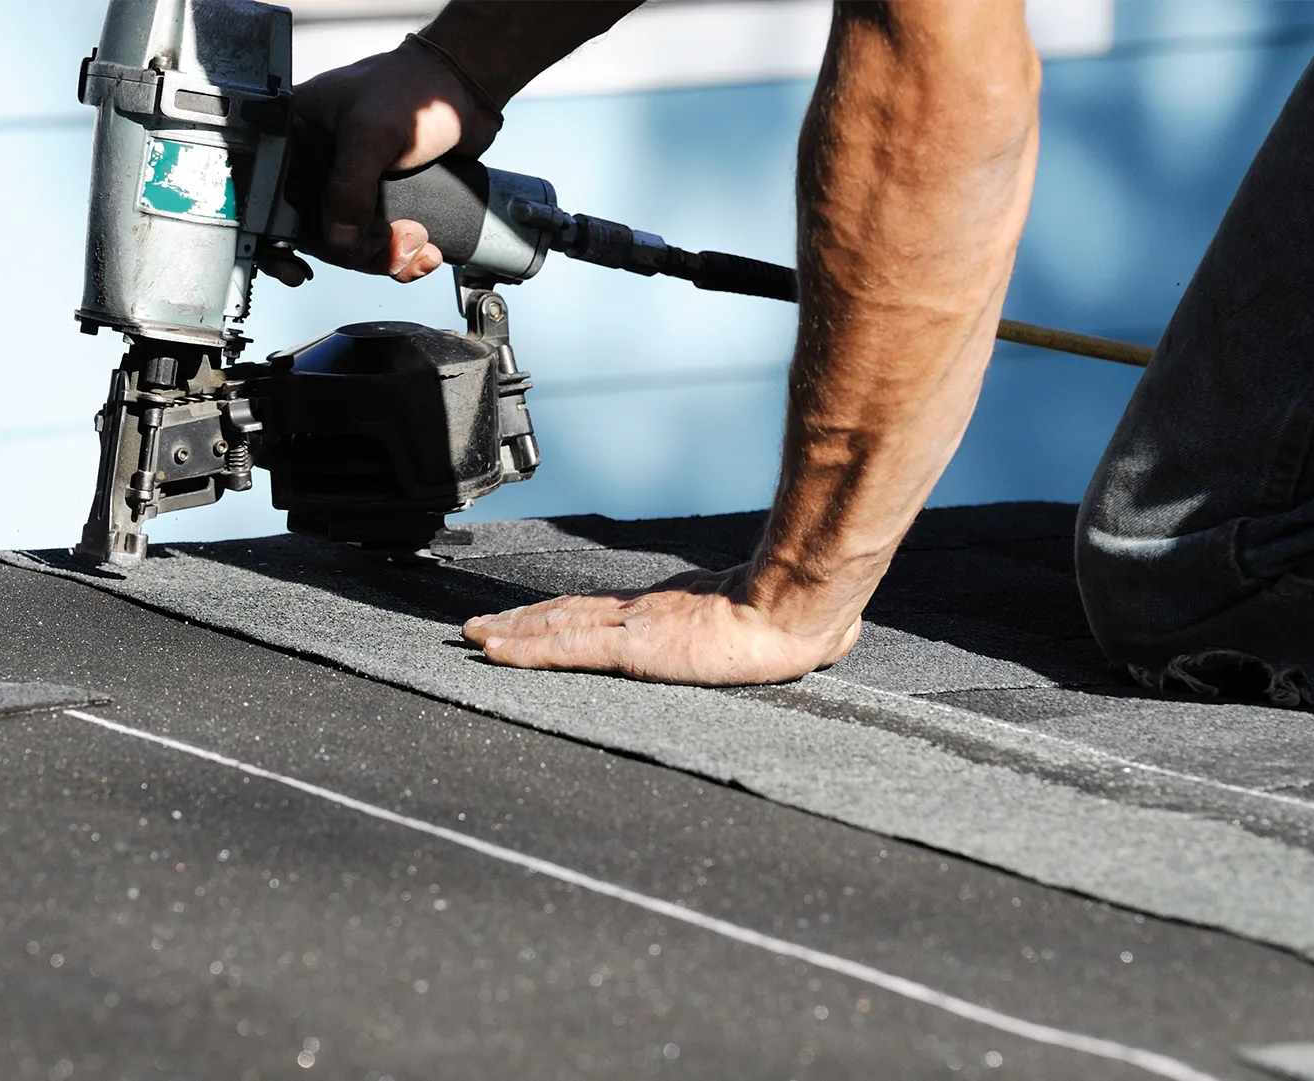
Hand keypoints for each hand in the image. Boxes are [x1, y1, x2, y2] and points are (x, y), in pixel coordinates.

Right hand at [276, 37, 502, 284]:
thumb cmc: (412, 89)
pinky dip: (401, 257)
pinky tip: (425, 255)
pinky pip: (379, 245)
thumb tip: (338, 240)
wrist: (464, 92)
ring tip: (418, 244)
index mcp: (295, 137)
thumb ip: (350, 184)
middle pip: (312, 232)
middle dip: (352, 250)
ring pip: (349, 246)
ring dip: (383, 256)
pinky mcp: (378, 202)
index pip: (269, 197)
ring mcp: (347, 186)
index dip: (276, 238)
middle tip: (385, 240)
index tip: (294, 268)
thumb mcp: (372, 132)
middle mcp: (315, 165)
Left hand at [461, 566, 861, 685]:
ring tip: (473, 635)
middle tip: (482, 624)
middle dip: (524, 620)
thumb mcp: (797, 626)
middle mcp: (646, 612)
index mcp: (678, 610)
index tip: (538, 618)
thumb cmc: (807, 616)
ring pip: (554, 626)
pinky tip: (490, 651)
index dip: (568, 616)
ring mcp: (635, 626)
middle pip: (569, 612)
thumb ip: (802, 631)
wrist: (799, 607)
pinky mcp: (629, 644)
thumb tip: (841, 633)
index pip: (609, 613)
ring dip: (510, 632)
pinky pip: (561, 648)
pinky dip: (521, 649)